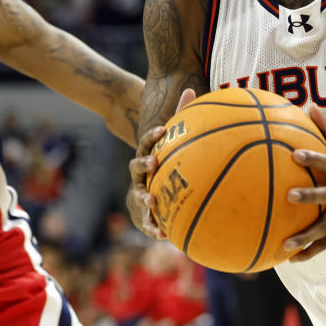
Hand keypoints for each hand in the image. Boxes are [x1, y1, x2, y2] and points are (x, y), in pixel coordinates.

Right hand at [127, 88, 196, 238]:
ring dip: (144, 199)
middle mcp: (140, 175)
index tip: (162, 129)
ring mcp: (139, 194)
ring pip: (138, 196)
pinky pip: (147, 223)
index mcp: (148, 156)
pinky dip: (154, 228)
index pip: (146, 143)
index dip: (152, 136)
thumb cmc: (169, 162)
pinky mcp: (144, 215)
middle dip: (143, 166)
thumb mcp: (175, 140)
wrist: (153, 190)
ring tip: (152, 202)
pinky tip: (164, 236)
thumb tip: (189, 88)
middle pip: (136, 168)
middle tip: (154, 163)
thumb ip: (181, 117)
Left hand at [284, 103, 325, 261]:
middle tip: (290, 196)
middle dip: (310, 197)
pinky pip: (325, 243)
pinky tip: (289, 259)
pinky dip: (309, 251)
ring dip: (306, 236)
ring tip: (284, 244)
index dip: (313, 159)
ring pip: (325, 228)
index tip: (294, 154)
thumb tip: (307, 104)